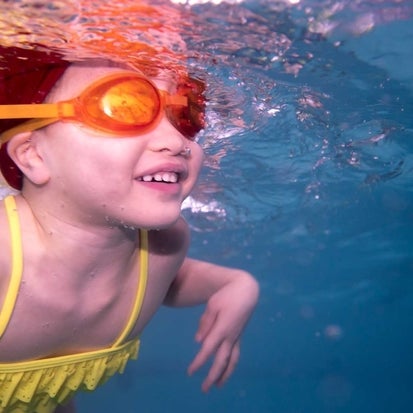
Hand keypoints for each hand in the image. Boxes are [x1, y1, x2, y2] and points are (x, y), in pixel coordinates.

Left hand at [187, 271, 258, 391]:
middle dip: (213, 376)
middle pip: (221, 360)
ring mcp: (236, 336)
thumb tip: (198, 341)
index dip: (199, 362)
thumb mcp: (212, 305)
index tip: (190, 372)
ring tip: (218, 385)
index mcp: (221, 328)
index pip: (208, 349)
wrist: (246, 290)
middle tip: (204, 389)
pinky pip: (236, 354)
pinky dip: (231, 364)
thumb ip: (205, 323)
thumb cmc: (227, 295)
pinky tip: (226, 369)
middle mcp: (230, 336)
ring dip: (225, 374)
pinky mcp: (239, 335)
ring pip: (232, 360)